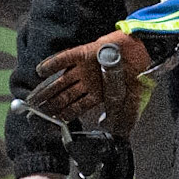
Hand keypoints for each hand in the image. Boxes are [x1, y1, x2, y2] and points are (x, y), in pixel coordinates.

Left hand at [29, 30, 152, 135]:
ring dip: (46, 91)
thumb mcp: (134, 99)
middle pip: (63, 95)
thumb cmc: (140, 73)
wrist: (145, 50)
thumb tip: (112, 129)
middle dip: (47, 106)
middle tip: (33, 113)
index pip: (74, 108)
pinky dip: (52, 65)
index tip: (47, 123)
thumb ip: (121, 113)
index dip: (60, 116)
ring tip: (33, 100)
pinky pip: (64, 59)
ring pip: (60, 82)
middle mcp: (88, 81)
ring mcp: (85, 67)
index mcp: (97, 93)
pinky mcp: (84, 52)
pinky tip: (40, 71)